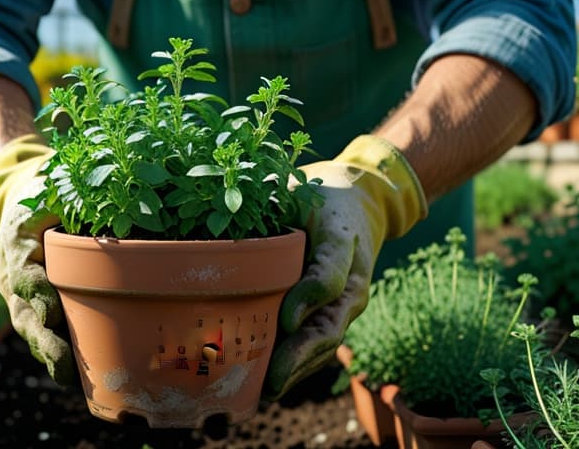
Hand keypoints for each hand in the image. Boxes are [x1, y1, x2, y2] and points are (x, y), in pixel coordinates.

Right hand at [0, 135, 76, 385]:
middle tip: (62, 362)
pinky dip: (52, 346)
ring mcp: (19, 286)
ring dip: (47, 350)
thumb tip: (79, 129)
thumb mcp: (56, 171)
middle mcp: (14, 267)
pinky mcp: (32, 296)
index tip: (50, 309)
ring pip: (28, 324)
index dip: (36, 291)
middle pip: (21, 309)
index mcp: (18, 236)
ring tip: (66, 376)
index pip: (24, 269)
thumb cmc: (46, 178)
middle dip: (41, 337)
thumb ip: (71, 165)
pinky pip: (38, 324)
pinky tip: (70, 370)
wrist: (22, 189)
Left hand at [264, 135, 426, 397]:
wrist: (358, 201)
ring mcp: (350, 300)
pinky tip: (270, 383)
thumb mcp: (296, 187)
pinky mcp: (341, 313)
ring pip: (328, 341)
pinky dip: (300, 365)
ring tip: (264, 391)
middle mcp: (353, 275)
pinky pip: (323, 344)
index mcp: (342, 236)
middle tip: (269, 380)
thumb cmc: (315, 192)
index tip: (285, 317)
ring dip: (297, 368)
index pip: (331, 270)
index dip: (310, 295)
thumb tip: (220, 212)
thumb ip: (268, 200)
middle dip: (299, 355)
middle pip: (331, 323)